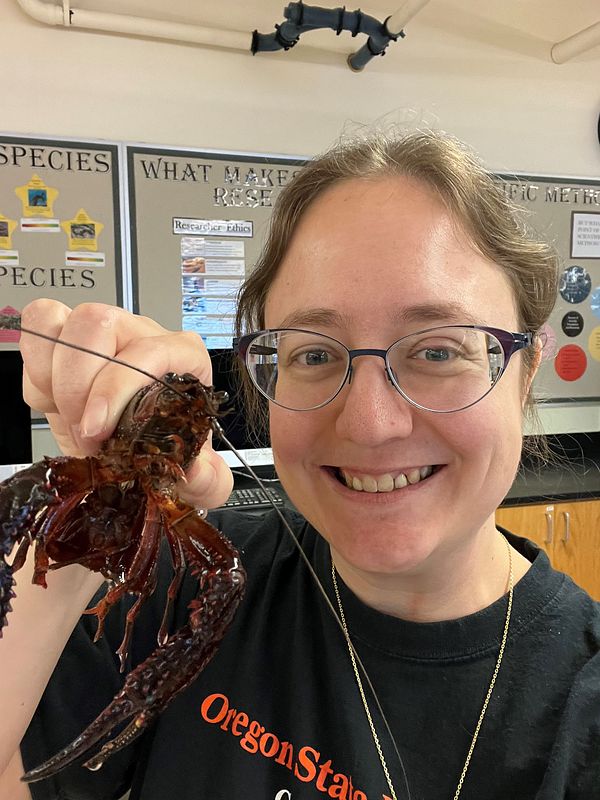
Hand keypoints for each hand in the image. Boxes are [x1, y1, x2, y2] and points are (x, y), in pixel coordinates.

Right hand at [19, 299, 232, 508]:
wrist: (138, 450)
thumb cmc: (167, 445)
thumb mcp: (195, 472)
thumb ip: (207, 480)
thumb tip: (196, 472)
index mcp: (182, 356)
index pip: (150, 350)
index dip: (116, 387)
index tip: (99, 427)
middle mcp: (140, 335)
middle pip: (98, 323)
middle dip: (79, 384)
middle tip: (85, 430)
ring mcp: (101, 333)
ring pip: (64, 321)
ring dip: (55, 376)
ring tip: (69, 416)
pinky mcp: (65, 340)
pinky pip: (39, 331)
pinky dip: (36, 371)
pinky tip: (54, 402)